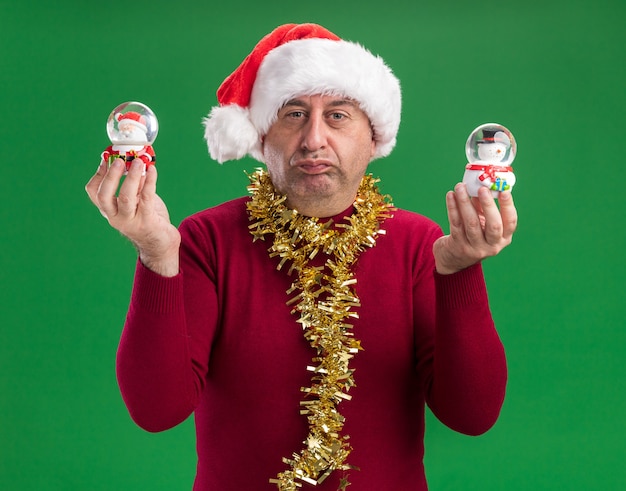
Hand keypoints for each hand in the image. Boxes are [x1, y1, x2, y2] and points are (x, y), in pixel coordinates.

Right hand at [85, 158, 180, 276]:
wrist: (160, 243)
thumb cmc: (147, 218)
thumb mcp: (136, 200)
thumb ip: (134, 185)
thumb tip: (135, 163)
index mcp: (109, 210)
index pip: (94, 192)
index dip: (98, 174)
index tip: (106, 158)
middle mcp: (115, 217)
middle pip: (104, 196)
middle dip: (111, 176)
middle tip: (119, 160)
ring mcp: (130, 221)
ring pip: (126, 198)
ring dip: (132, 177)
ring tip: (138, 162)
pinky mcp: (147, 222)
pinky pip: (147, 199)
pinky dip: (149, 182)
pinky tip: (153, 171)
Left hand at [433, 183, 516, 274]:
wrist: (454, 258)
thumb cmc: (473, 234)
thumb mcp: (483, 224)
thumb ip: (484, 207)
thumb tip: (481, 184)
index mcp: (504, 238)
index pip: (510, 223)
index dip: (508, 206)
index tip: (504, 191)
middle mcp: (492, 246)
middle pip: (493, 225)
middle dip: (488, 205)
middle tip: (482, 188)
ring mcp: (474, 248)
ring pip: (471, 223)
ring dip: (464, 202)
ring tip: (460, 187)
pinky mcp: (458, 246)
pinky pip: (455, 223)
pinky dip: (452, 208)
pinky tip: (450, 196)